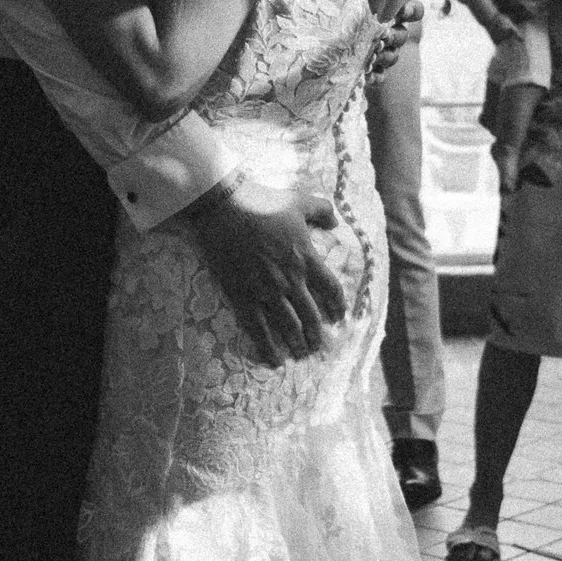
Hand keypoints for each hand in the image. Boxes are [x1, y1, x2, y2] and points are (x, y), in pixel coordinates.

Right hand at [183, 181, 348, 366]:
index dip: (337, 306)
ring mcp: (267, 292)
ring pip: (289, 327)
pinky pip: (259, 329)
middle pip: (311, 315)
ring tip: (301, 354)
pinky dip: (268, 347)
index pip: (331, 290)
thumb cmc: (261, 202)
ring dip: (298, 343)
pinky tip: (274, 360)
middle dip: (317, 334)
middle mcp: (291, 280)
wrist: (224, 209)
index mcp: (306, 259)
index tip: (338, 316)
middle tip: (319, 345)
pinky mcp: (243, 297)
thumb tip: (335, 222)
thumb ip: (322, 210)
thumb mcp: (298, 200)